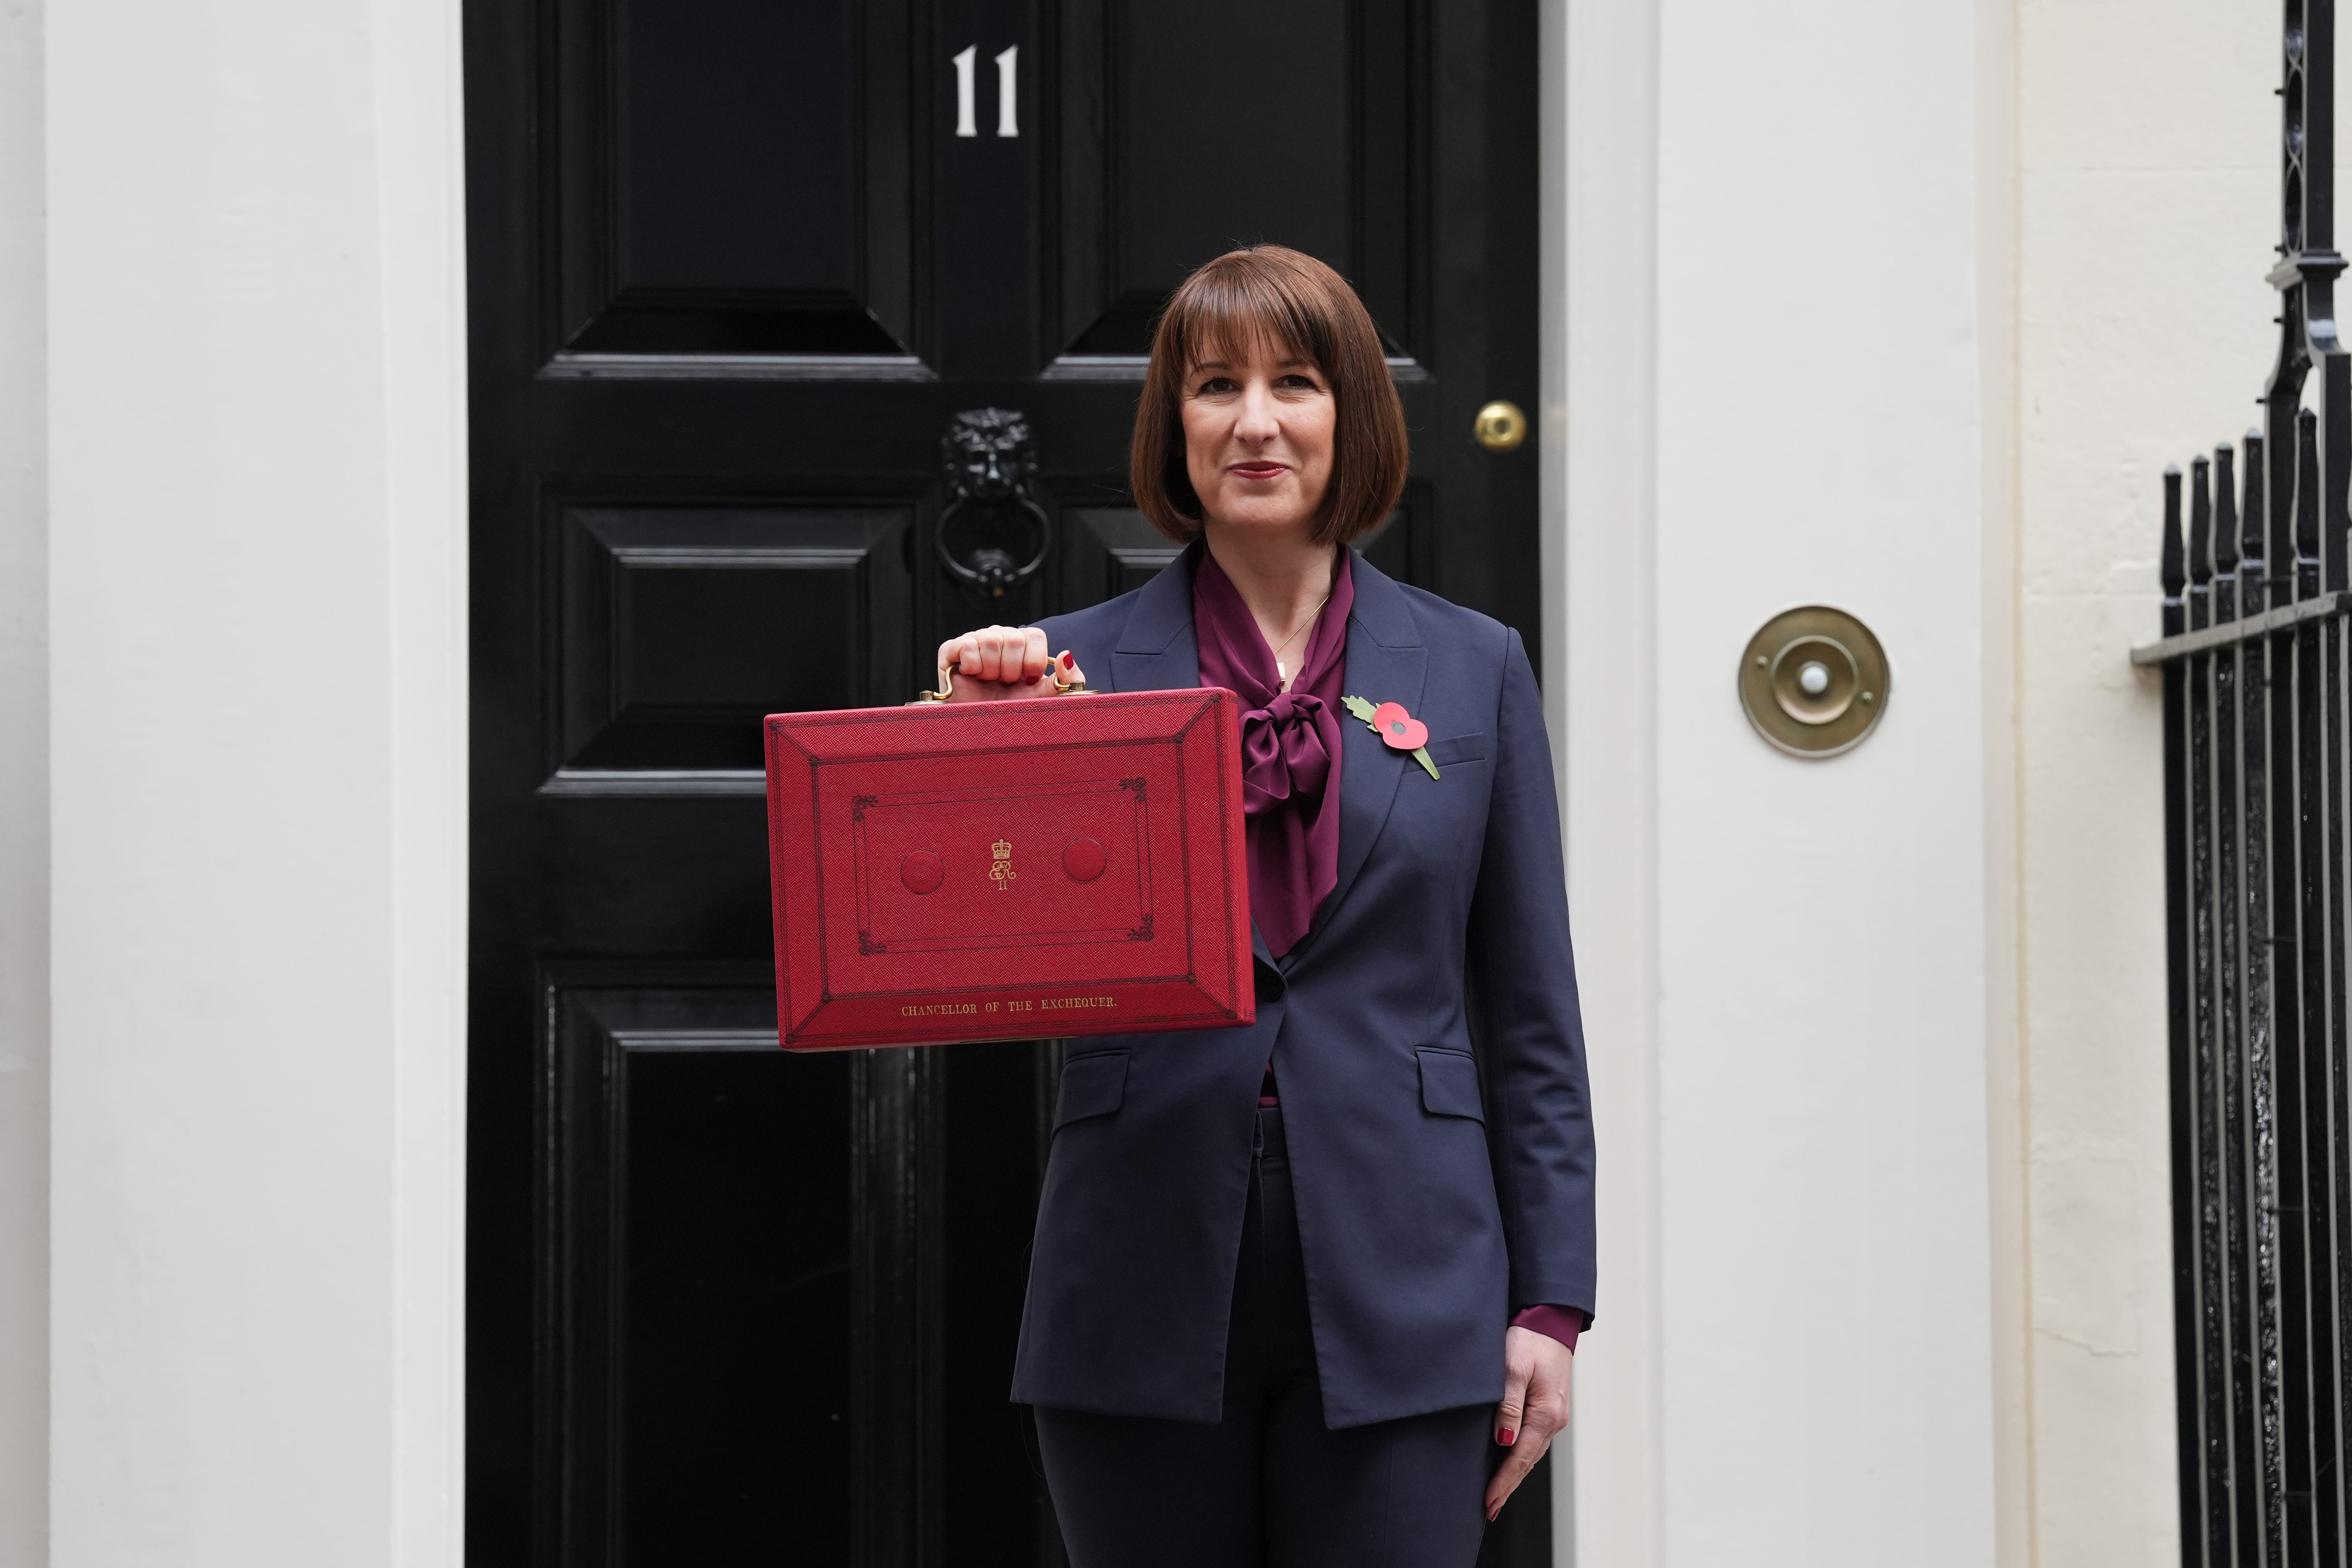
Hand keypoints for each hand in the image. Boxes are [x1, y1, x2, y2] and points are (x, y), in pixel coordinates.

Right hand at [932, 626, 1083, 700]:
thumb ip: (1066, 680)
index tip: (1027, 681)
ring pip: (992, 640)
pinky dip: (972, 665)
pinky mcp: (950, 651)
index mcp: (1022, 646)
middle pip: (1014, 637)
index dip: (1033, 661)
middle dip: (1013, 670)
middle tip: (1004, 685)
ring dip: (992, 670)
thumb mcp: (1046, 699)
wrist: (981, 734)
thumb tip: (1066, 655)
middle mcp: (999, 638)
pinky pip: (966, 645)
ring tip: (988, 683)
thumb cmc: (1013, 714)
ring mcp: (974, 642)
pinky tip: (972, 677)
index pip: (1034, 636)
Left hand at [1485, 1325, 1571, 1521]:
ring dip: (1514, 1472)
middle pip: (1527, 1461)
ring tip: (1496, 1493)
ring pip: (1531, 1451)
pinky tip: (1509, 1461)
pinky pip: (1534, 1438)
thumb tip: (1504, 1442)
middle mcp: (1554, 1419)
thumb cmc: (1530, 1340)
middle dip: (1507, 1485)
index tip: (1488, 1503)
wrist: (1549, 1320)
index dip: (1503, 1483)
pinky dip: (1521, 1455)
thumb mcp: (1512, 1369)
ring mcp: (1553, 1414)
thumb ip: (1508, 1406)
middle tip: (1489, 1508)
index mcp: (1546, 1414)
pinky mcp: (1549, 1405)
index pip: (1520, 1458)